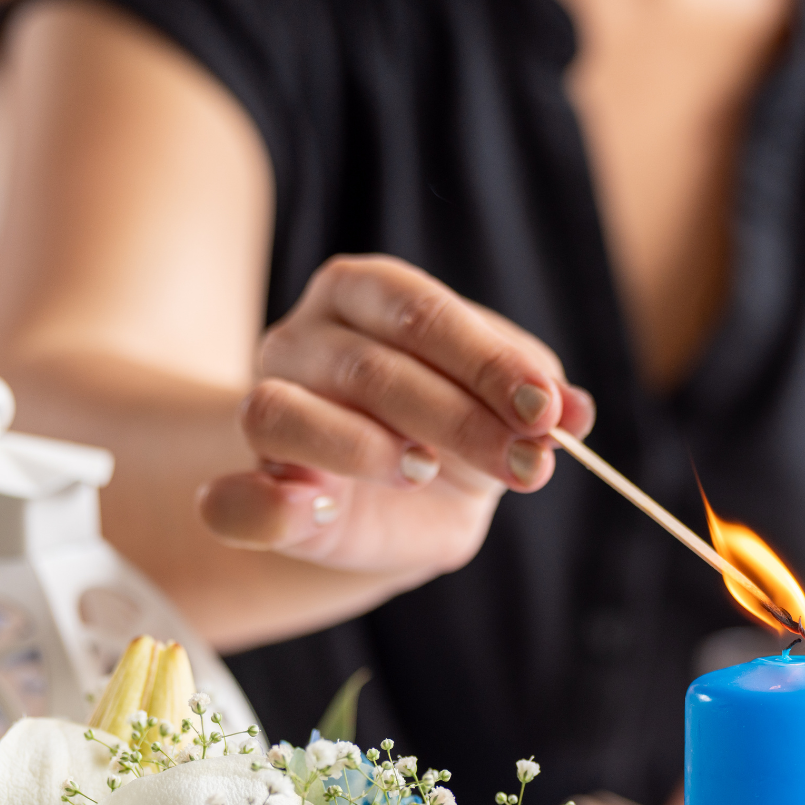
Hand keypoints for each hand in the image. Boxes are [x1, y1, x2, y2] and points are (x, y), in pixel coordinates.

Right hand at [198, 255, 596, 578]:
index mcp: (366, 294)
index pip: (421, 313)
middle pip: (370, 367)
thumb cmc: (454, 436)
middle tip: (527, 465)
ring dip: (364, 448)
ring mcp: (265, 410)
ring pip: (285, 412)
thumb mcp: (506, 413)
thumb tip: (576, 411)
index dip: (487, 361)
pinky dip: (264, 507)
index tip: (547, 411)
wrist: (401, 510)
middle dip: (461, 419)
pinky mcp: (249, 489)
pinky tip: (319, 510)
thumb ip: (536, 402)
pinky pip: (228, 499)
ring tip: (426, 473)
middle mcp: (303, 339)